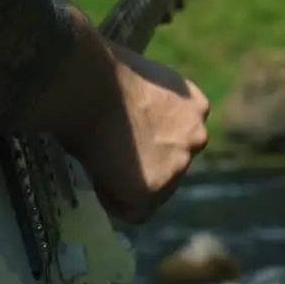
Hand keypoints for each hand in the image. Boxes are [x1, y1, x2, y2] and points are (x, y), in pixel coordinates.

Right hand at [72, 43, 209, 223]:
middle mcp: (197, 136)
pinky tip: (95, 174)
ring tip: (98, 162)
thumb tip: (133, 124)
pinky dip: (112, 199)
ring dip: (128, 184)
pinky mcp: (153, 187)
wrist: (87, 83)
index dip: (150, 144)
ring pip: (154, 191)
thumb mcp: (142, 84)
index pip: (180, 140)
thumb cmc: (100, 73)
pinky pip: (132, 210)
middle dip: (144, 166)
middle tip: (110, 156)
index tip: (125, 138)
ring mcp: (179, 165)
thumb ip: (151, 109)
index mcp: (196, 106)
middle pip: (172, 167)